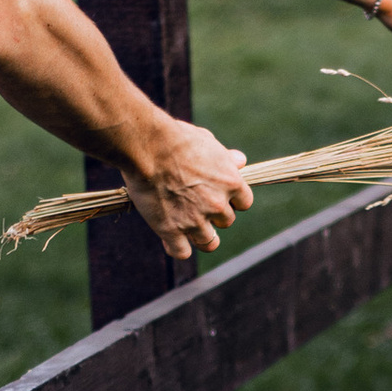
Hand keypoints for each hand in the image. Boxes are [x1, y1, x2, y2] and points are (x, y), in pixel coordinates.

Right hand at [121, 114, 253, 261]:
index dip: (231, 200)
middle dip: (213, 215)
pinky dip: (177, 248)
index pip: (244, 203)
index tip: (219, 196)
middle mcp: (217, 205)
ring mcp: (195, 220)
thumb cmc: (175, 138)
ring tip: (185, 226)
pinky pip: (182, 252)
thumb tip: (240, 161)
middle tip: (194, 205)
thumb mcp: (207, 141)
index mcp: (231, 182)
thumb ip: (225, 157)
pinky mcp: (171, 231)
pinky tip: (170, 239)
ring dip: (199, 236)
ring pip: (209, 242)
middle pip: (226, 222)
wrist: (147, 147)